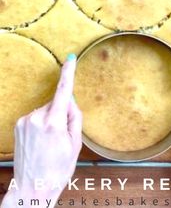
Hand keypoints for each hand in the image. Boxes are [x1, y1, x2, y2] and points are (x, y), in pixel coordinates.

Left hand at [2, 54, 81, 207]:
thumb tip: (71, 100)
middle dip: (62, 112)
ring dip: (50, 119)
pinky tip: (41, 140)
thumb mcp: (75, 145)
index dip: (68, 73)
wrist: (32, 188)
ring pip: (45, 110)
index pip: (63, 91)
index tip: (70, 59)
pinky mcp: (18, 124)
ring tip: (50, 142)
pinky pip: (36, 116)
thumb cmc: (57, 169)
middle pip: (55, 104)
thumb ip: (74, 118)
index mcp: (53, 123)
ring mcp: (25, 121)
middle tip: (63, 135)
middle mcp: (36, 118)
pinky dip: (41, 123)